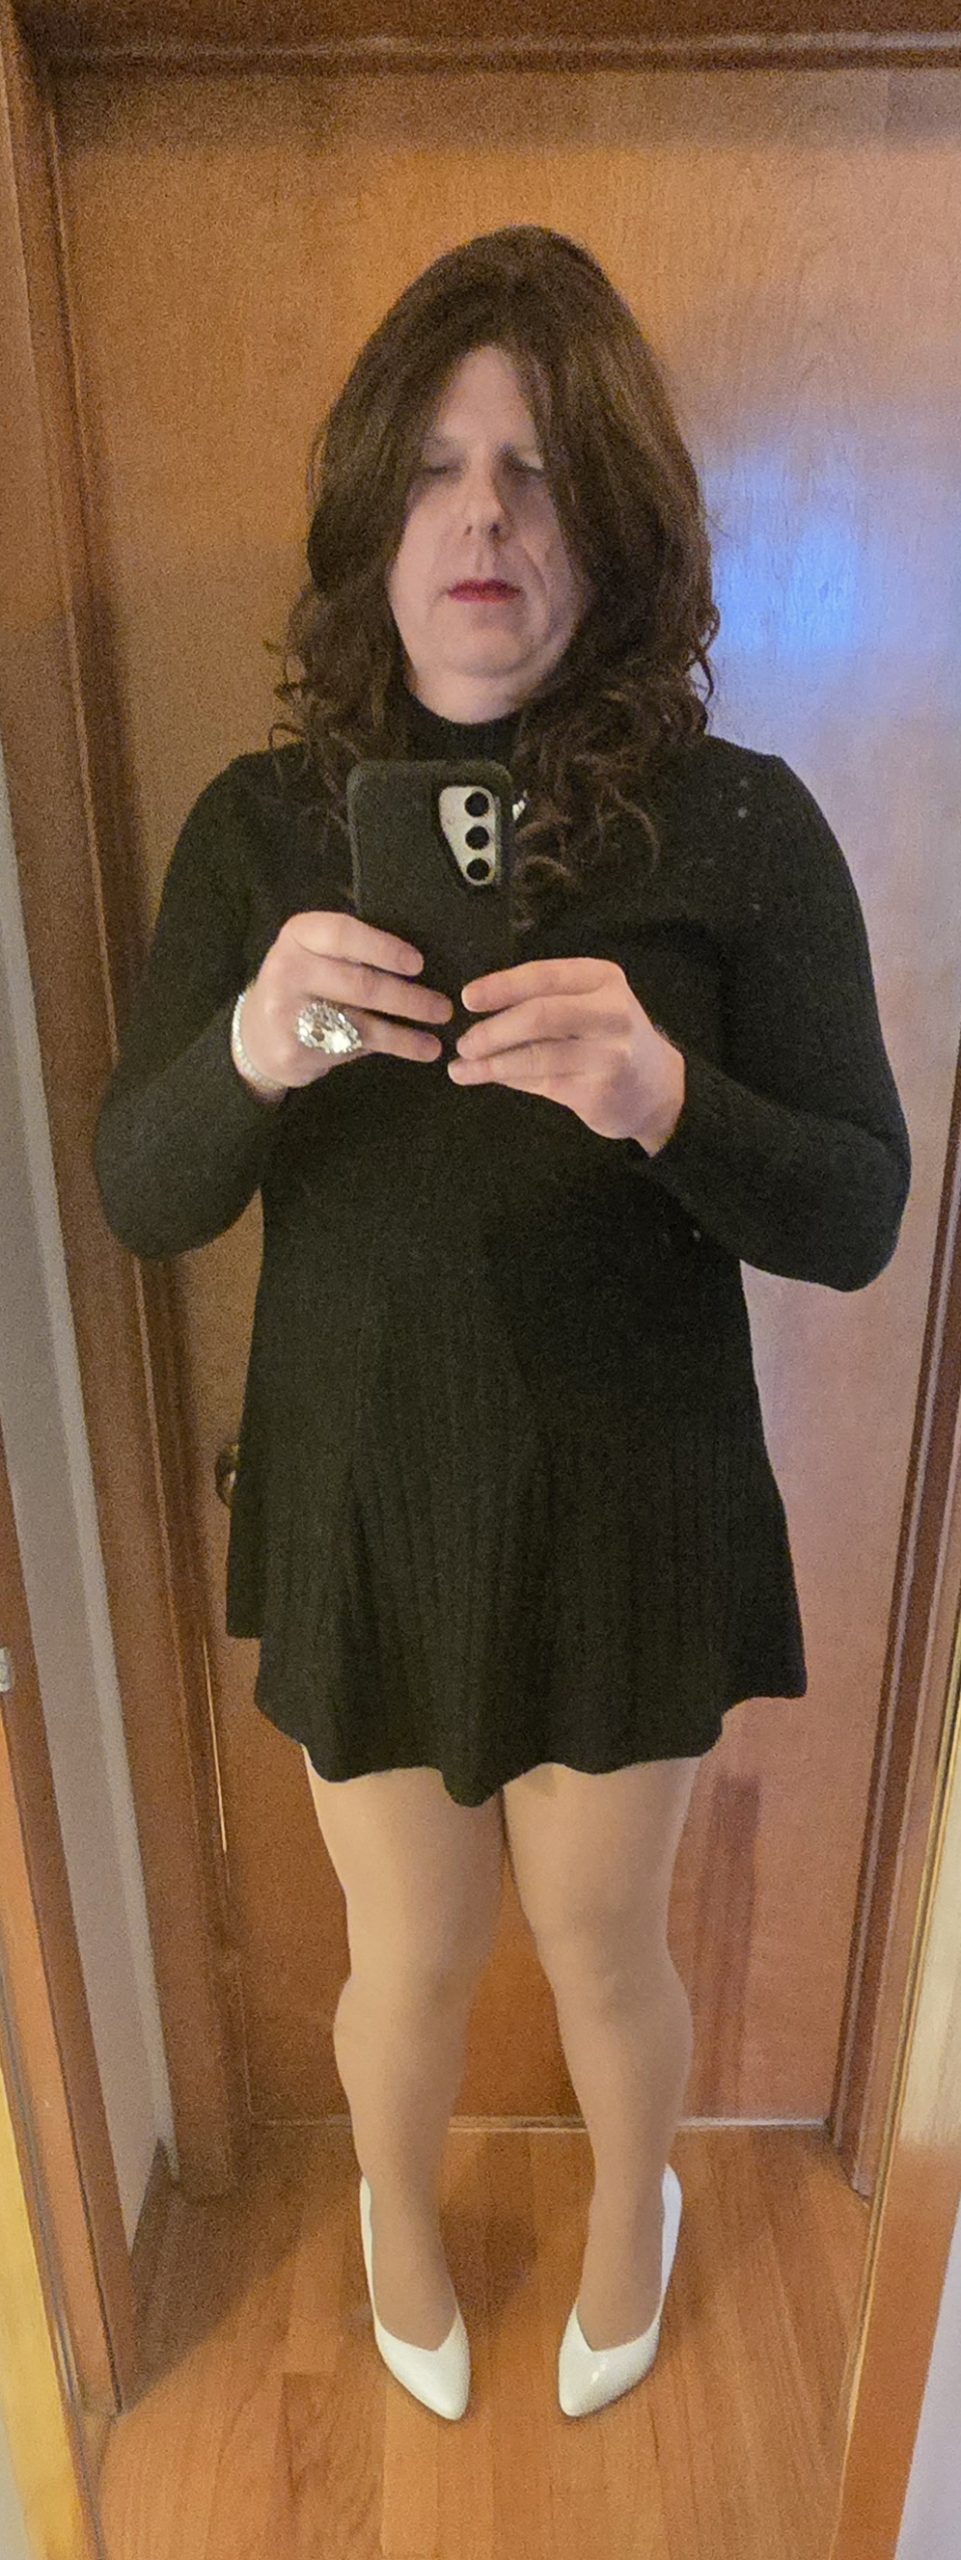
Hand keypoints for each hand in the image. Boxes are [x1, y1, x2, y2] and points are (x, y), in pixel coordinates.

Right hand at [237, 912, 452, 1089]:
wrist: (256, 1035)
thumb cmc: (302, 985)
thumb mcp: (314, 952)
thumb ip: (352, 947)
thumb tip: (419, 955)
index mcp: (299, 935)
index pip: (343, 934)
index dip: (384, 948)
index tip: (418, 964)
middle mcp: (288, 969)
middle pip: (359, 983)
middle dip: (407, 997)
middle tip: (443, 1006)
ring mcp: (289, 1012)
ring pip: (360, 1021)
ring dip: (406, 1029)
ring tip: (438, 1034)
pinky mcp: (296, 1048)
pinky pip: (354, 1046)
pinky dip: (394, 1047)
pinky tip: (421, 1049)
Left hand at [448, 956, 685, 1149]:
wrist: (657, 1088)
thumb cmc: (608, 1038)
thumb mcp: (588, 1004)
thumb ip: (544, 1000)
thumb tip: (478, 1010)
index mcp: (603, 979)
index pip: (544, 976)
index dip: (502, 986)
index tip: (468, 998)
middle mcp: (611, 1013)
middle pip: (539, 1016)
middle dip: (493, 1030)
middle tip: (464, 1042)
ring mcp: (608, 1054)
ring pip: (536, 1055)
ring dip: (492, 1062)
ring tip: (462, 1066)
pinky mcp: (598, 1091)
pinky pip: (541, 1082)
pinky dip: (506, 1079)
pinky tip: (484, 1077)